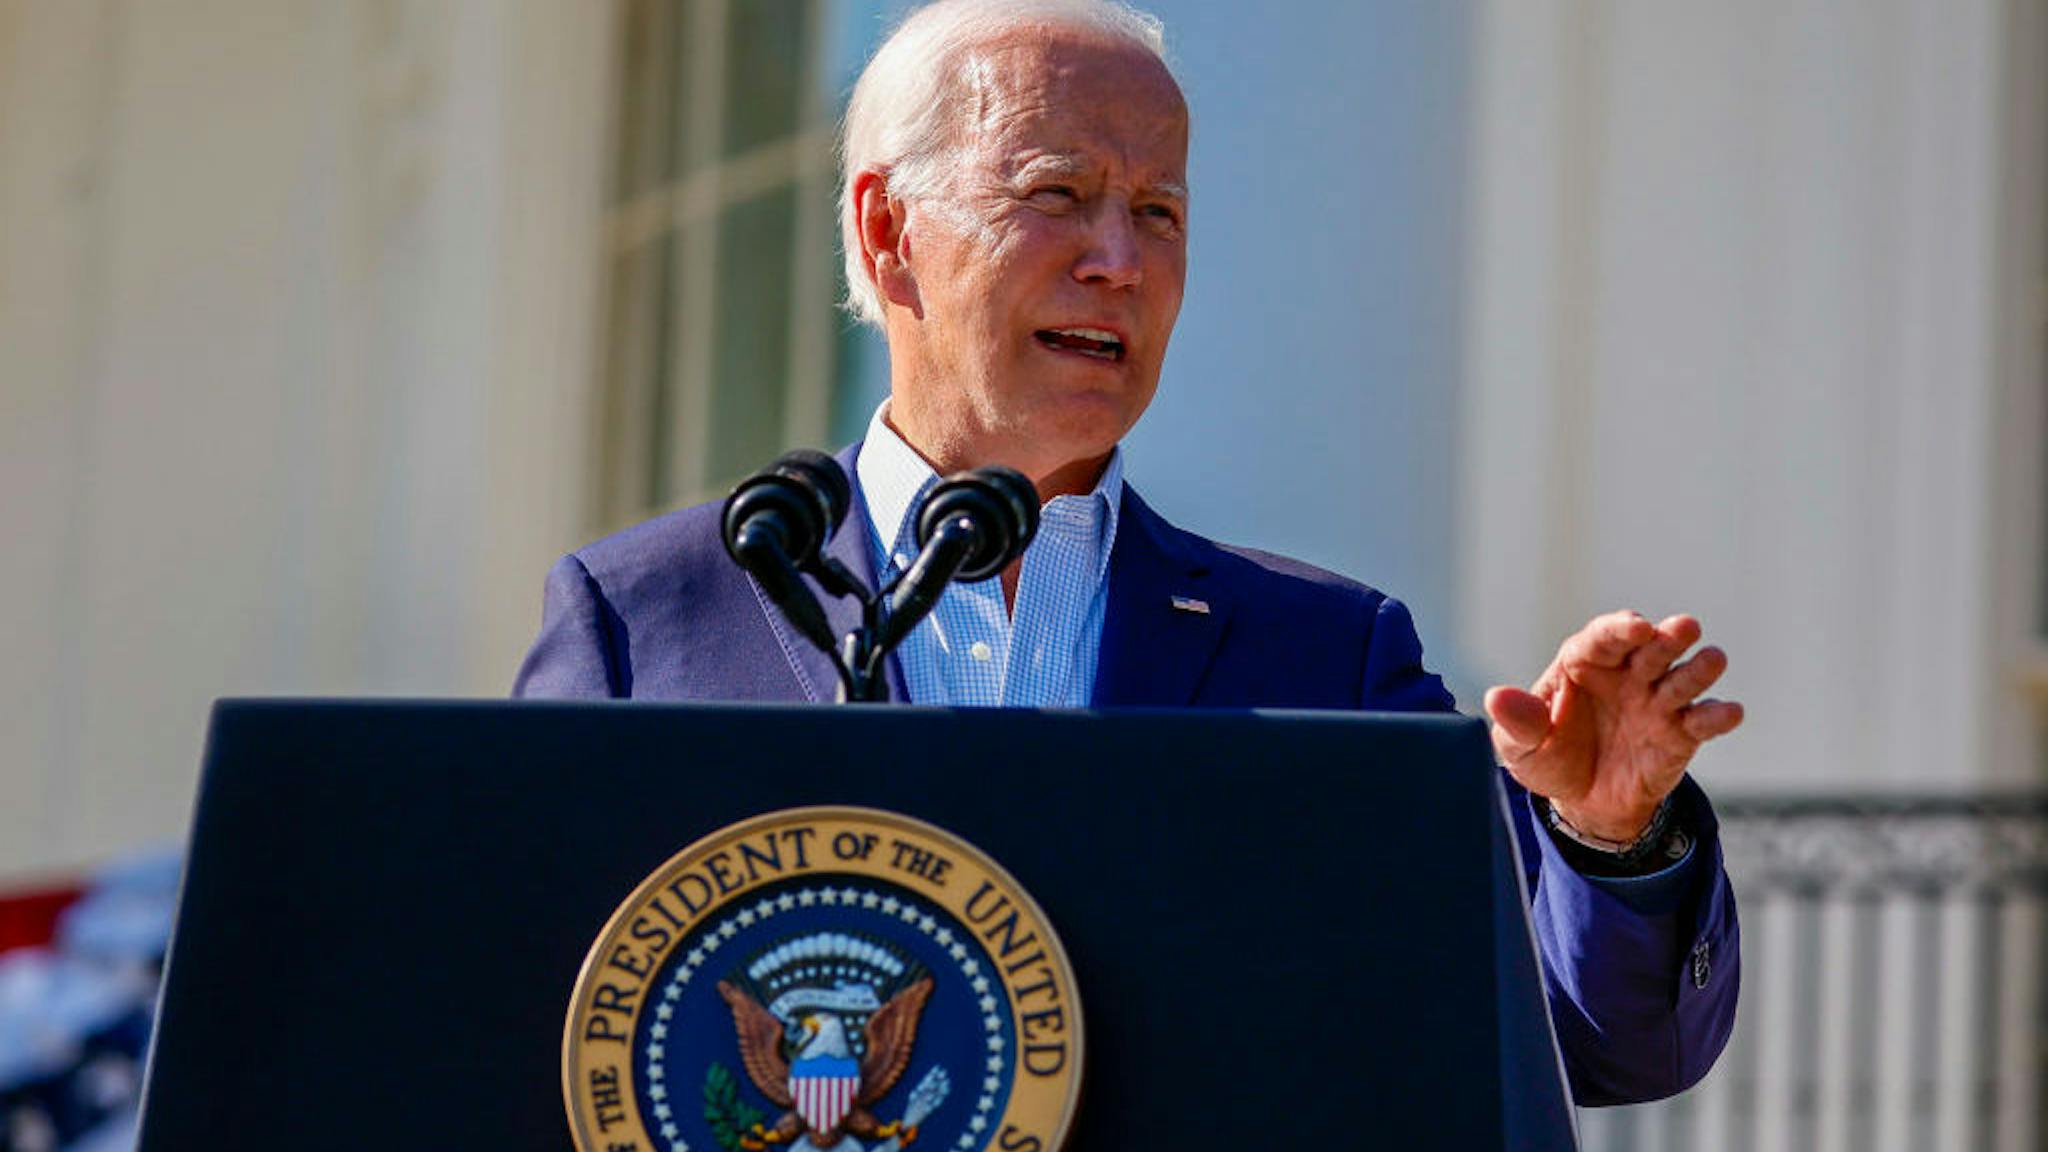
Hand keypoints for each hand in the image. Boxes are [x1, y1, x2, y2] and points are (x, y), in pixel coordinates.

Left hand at [1484, 611, 1743, 841]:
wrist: (1584, 802)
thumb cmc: (1549, 759)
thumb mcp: (1520, 747)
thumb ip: (1516, 723)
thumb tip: (1496, 697)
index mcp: (1585, 663)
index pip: (1604, 637)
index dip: (1620, 629)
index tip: (1637, 627)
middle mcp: (1627, 675)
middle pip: (1650, 648)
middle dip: (1668, 637)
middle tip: (1684, 627)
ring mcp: (1657, 703)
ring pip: (1682, 678)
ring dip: (1698, 669)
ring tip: (1713, 659)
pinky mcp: (1681, 735)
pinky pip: (1702, 721)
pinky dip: (1718, 716)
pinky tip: (1729, 712)